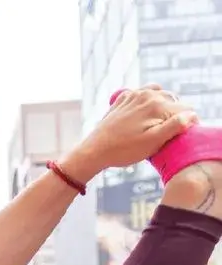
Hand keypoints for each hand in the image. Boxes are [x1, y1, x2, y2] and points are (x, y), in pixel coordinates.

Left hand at [72, 86, 195, 176]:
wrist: (94, 151)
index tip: (176, 136)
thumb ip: (175, 126)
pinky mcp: (124, 98)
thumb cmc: (124, 151)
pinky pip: (143, 94)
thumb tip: (191, 115)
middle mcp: (148, 94)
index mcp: (158, 104)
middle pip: (174, 101)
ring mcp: (135, 94)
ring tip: (153, 124)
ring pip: (160, 95)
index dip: (185, 124)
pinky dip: (147, 102)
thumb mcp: (153, 142)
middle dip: (172, 115)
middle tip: (161, 134)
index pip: (185, 110)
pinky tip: (141, 116)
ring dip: (161, 107)